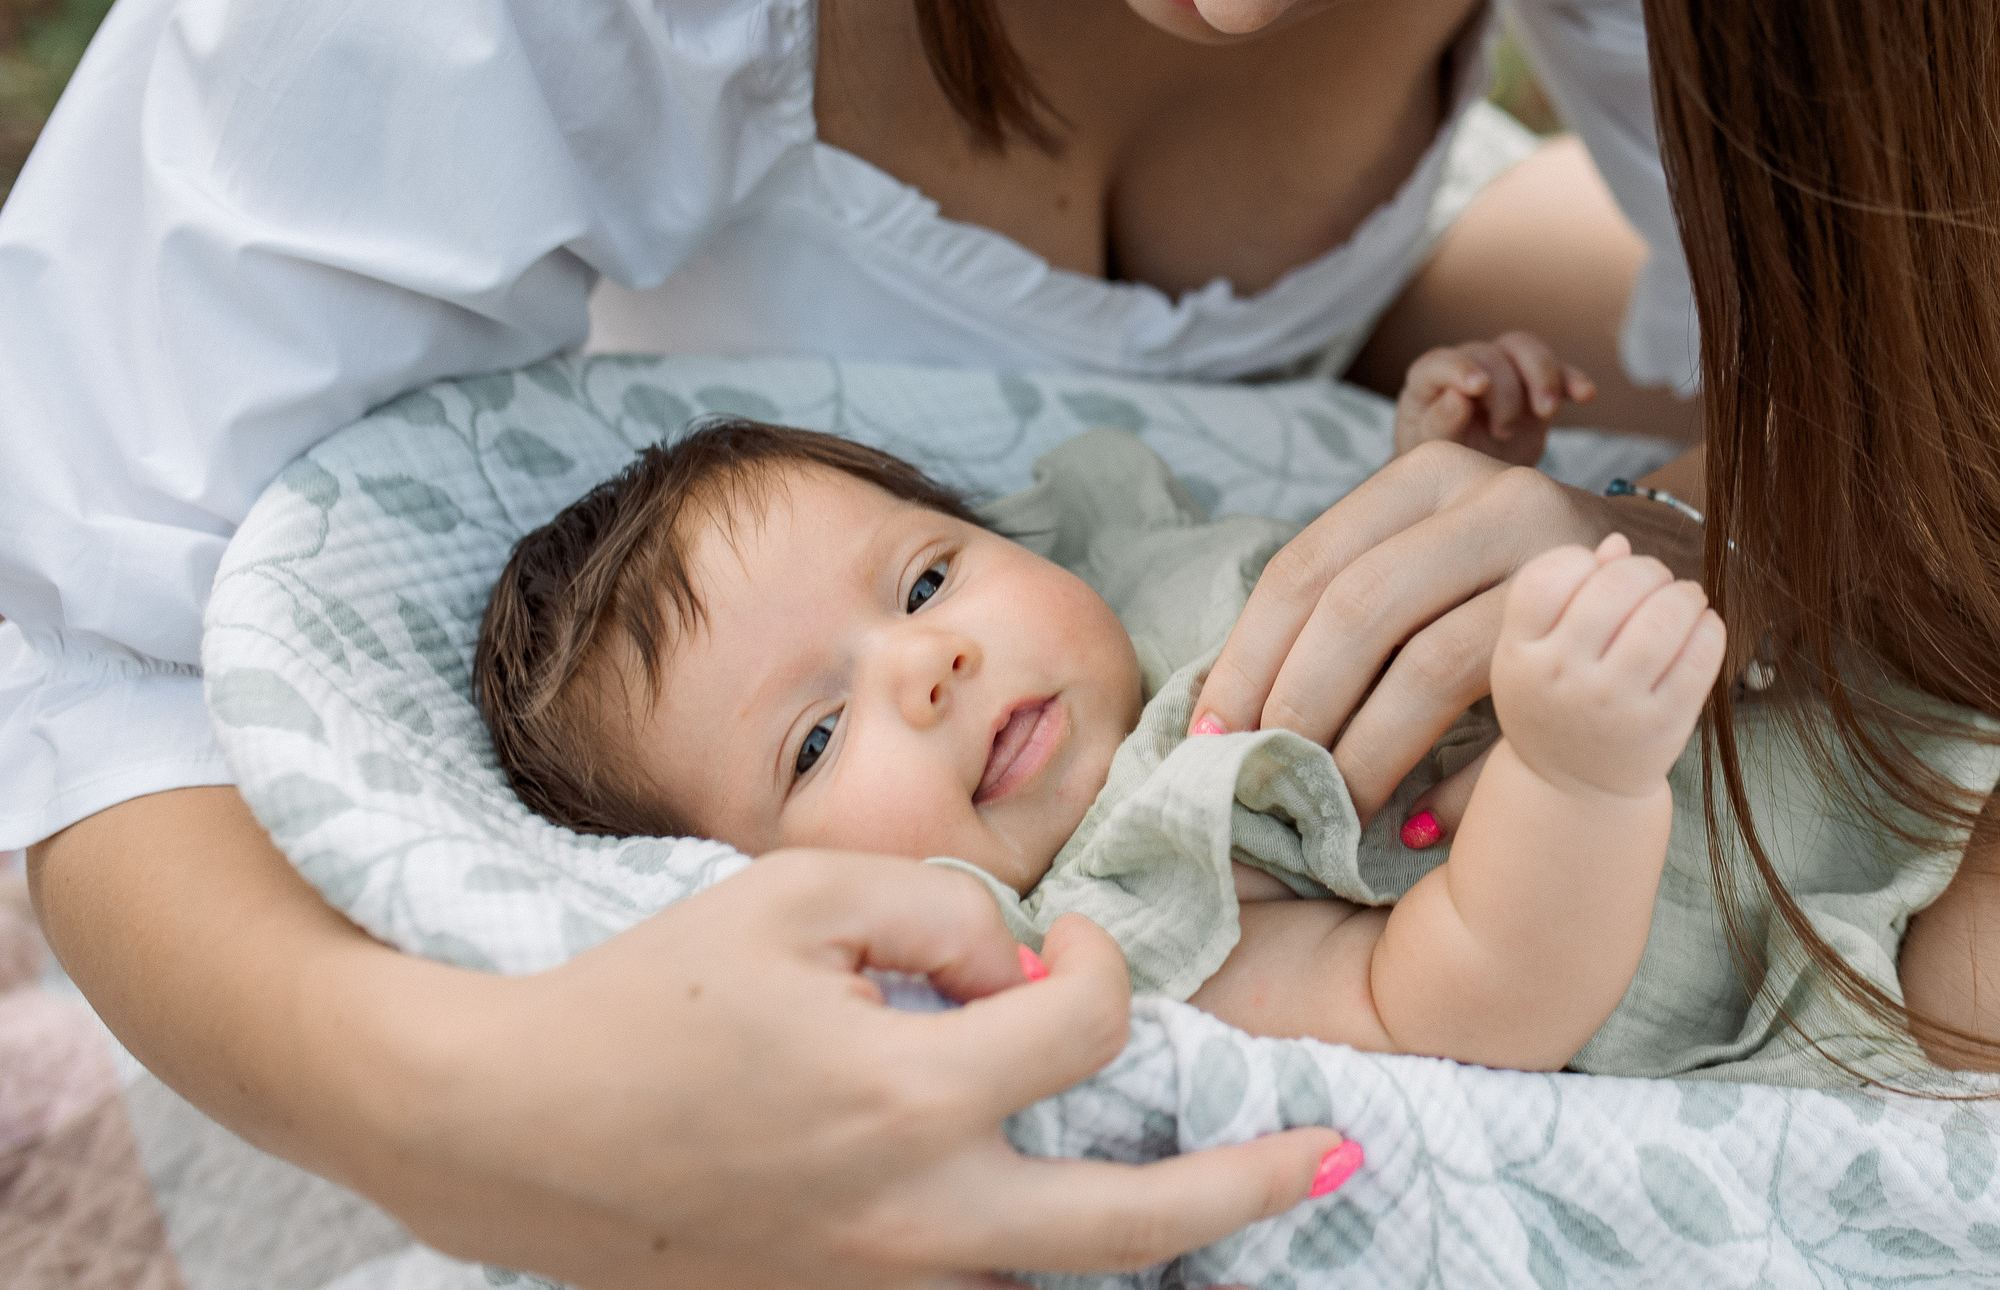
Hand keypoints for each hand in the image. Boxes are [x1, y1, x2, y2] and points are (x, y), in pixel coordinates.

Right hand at [397, 853, 1342, 1285]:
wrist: (510, 1132)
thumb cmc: (650, 998)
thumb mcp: (797, 895)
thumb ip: (945, 908)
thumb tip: (1027, 965)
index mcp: (910, 1099)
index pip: (1086, 1026)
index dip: (1098, 958)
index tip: (1059, 938)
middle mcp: (917, 1217)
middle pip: (1131, 1227)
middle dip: (1250, 1188)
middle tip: (1341, 1156)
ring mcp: (883, 1281)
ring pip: (1064, 1272)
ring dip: (1158, 1229)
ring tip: (1245, 1191)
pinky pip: (979, 1284)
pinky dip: (1045, 1252)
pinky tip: (1081, 1207)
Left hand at [1190, 442, 1702, 818]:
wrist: (1686, 578)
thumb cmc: (1527, 590)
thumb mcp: (1441, 561)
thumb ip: (1359, 603)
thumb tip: (1234, 711)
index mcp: (1423, 475)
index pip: (1307, 564)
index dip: (1248, 654)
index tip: (1210, 733)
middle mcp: (1489, 495)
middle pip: (1357, 607)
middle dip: (1297, 707)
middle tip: (1263, 783)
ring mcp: (1555, 552)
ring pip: (1428, 662)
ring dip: (1366, 754)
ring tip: (1330, 815)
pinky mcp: (1607, 622)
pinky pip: (1508, 712)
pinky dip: (1453, 777)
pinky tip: (1417, 821)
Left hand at [1393, 331, 1595, 464]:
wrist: (1472, 480)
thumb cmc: (1440, 463)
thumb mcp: (1432, 453)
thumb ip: (1440, 426)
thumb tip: (1457, 398)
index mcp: (1429, 381)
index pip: (1440, 363)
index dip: (1460, 369)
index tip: (1478, 386)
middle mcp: (1465, 367)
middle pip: (1491, 355)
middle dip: (1504, 392)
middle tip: (1503, 431)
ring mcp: (1502, 372)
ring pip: (1524, 349)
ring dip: (1541, 376)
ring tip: (1547, 413)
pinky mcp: (1534, 387)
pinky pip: (1556, 371)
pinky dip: (1571, 379)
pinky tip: (1586, 394)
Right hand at [1490, 534, 1723, 799]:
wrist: (1571, 790)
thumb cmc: (1554, 702)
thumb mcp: (1535, 652)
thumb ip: (1566, 594)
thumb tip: (1618, 546)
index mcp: (1519, 654)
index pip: (1548, 575)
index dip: (1581, 560)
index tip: (1598, 572)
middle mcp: (1562, 678)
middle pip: (1613, 587)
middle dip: (1645, 569)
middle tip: (1656, 578)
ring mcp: (1613, 704)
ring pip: (1662, 617)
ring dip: (1683, 594)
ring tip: (1685, 598)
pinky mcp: (1662, 725)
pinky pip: (1700, 656)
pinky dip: (1709, 628)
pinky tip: (1702, 626)